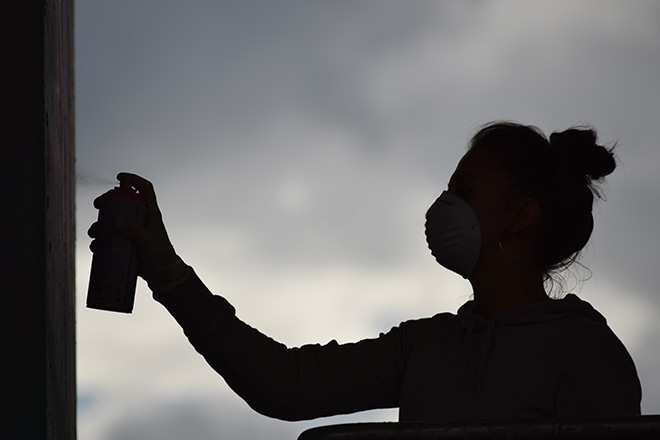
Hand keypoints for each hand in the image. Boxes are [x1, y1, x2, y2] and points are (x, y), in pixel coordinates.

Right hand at [88, 173, 188, 292]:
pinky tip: (96, 246)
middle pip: (122, 203)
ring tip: (95, 232)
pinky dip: (101, 241)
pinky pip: (110, 238)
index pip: (145, 190)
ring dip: (101, 224)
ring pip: (112, 221)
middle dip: (108, 202)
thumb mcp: (147, 239)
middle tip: (98, 205)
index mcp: (150, 213)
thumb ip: (133, 229)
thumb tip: (116, 219)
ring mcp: (131, 231)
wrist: (161, 274)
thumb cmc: (160, 254)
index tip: (120, 177)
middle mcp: (140, 219)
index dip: (134, 180)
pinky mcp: (125, 243)